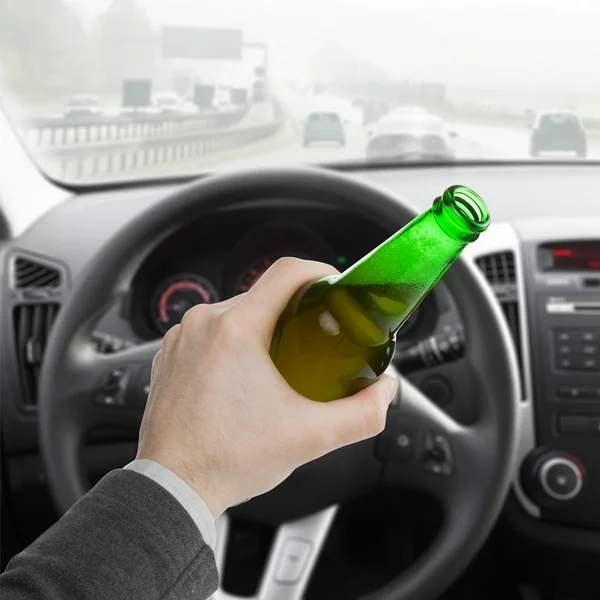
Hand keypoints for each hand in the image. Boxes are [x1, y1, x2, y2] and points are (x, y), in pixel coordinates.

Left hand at [136, 257, 398, 517]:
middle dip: (292, 311)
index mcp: (237, 329)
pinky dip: (230, 344)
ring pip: (234, 313)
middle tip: (313, 338)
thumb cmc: (228, 459)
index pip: (286, 272)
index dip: (318, 272)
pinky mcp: (169, 355)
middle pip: (261, 295)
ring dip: (260, 328)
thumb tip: (385, 392)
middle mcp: (204, 324)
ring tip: (278, 363)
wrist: (174, 486)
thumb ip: (361, 413)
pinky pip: (208, 332)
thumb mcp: (310, 437)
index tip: (332, 285)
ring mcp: (181, 338)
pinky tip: (241, 376)